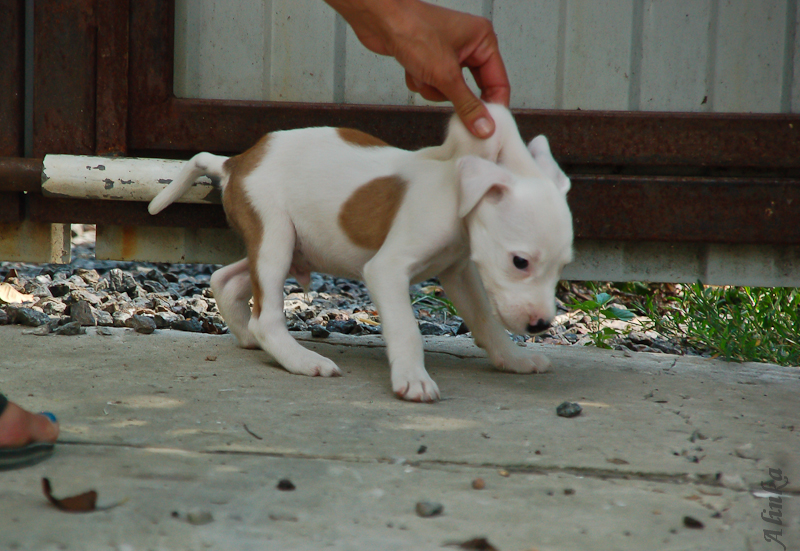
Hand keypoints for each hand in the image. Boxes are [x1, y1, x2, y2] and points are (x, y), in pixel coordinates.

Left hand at [325, 0, 509, 137]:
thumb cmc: (413, 31)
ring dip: (433, 88)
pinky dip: (421, 82)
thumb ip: (467, 105)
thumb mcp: (446, 75)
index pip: (499, 83)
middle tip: (452, 108)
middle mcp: (468, 46)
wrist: (379, 19)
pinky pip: (432, 86)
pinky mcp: (429, 60)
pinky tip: (411, 69)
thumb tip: (485, 127)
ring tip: (423, 73)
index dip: (493, 107)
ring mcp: (447, 53)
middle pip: (472, 89)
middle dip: (454, 95)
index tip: (486, 130)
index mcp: (482, 41)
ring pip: (449, 91)